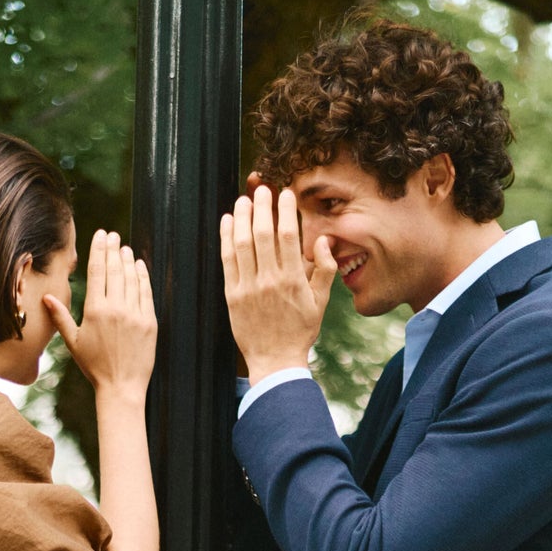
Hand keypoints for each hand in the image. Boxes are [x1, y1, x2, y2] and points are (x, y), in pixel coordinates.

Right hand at [45, 230, 155, 397]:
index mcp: (94, 311)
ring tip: (124, 248)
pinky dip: (143, 276)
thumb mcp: (73, 342)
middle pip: (114, 269)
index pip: (96, 271)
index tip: (101, 234)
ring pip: (131, 278)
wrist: (121, 387)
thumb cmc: (94, 367)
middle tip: (114, 235)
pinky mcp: (149, 322)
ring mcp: (134, 314)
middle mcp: (115, 309)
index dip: (99, 249)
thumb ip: (60, 317)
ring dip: (128, 259)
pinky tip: (139, 265)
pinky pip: (146, 292)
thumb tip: (46, 297)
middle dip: (113, 248)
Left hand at [220, 184, 336, 387]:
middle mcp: (269, 281)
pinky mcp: (232, 296)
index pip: (288, 235)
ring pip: (243, 243)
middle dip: (262, 206)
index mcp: (293, 280)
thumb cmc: (300, 332)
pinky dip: (226, 237)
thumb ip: (326, 270)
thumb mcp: (321, 303)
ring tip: (244, 199)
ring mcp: (248, 288)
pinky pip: (227, 260)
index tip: (284, 194)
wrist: (275, 362)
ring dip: (242, 217)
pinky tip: (228, 221)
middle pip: (263, 233)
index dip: (285, 210)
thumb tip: (324, 241)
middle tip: (261, 188)